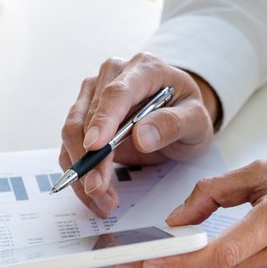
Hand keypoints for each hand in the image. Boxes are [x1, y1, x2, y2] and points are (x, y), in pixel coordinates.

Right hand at [59, 53, 220, 217]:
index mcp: (143, 69)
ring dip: (81, 170)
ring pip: (72, 132)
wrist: (178, 115)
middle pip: (87, 116)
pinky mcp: (83, 116)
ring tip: (101, 198)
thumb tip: (141, 136)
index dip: (103, 120)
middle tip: (99, 190)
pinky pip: (71, 146)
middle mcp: (111, 76)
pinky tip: (95, 194)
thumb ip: (173, 124)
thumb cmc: (186, 112)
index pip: (117, 93)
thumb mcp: (196, 120)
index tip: (95, 146)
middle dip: (90, 159)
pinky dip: (79, 173)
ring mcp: (93, 94)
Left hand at [115, 162, 266, 267]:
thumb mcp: (263, 172)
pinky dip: (230, 265)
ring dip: (202, 264)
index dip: (181, 263)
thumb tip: (177, 221)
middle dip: (175, 265)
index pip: (220, 252)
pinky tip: (232, 248)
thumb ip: (214, 192)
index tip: (148, 264)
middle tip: (135, 262)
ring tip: (176, 251)